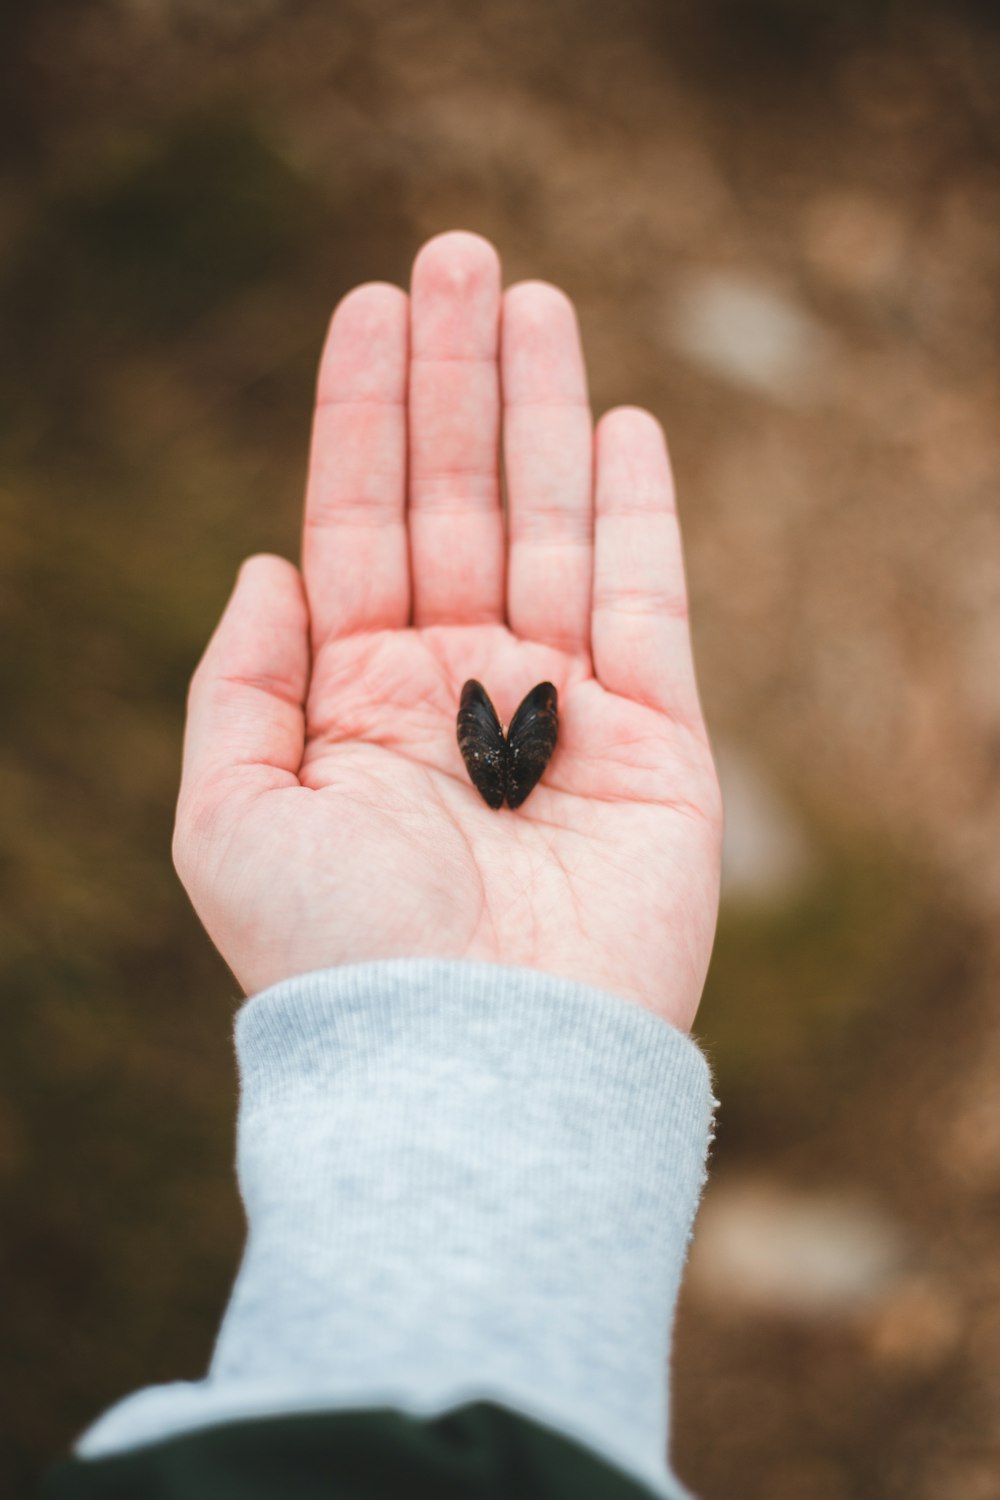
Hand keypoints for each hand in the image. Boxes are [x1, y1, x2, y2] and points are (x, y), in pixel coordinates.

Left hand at [173, 232, 721, 1030]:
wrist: (471, 1068)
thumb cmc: (337, 957)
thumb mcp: (230, 816)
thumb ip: (241, 683)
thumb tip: (268, 564)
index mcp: (358, 699)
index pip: (359, 521)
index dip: (363, 413)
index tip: (373, 304)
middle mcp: (458, 689)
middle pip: (458, 498)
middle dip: (455, 380)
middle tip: (460, 253)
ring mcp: (559, 710)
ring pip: (552, 527)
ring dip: (543, 411)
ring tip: (532, 299)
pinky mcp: (654, 743)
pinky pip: (648, 604)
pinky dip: (636, 513)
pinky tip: (618, 424)